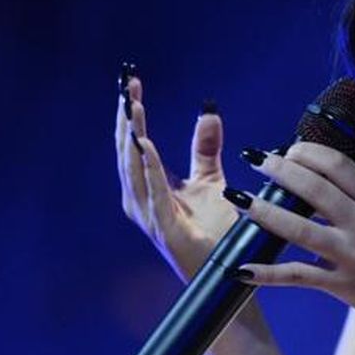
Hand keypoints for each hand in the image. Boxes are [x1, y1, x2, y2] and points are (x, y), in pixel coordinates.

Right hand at [115, 75, 238, 278]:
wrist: (228, 273)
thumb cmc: (215, 233)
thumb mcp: (211, 181)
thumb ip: (205, 148)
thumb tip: (208, 109)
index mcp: (146, 188)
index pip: (133, 143)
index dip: (130, 112)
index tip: (131, 81)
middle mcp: (140, 201)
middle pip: (127, 151)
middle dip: (126, 117)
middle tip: (127, 85)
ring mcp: (150, 217)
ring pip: (134, 169)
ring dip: (133, 136)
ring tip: (133, 106)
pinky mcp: (165, 229)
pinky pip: (154, 193)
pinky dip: (149, 168)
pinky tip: (147, 144)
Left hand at [228, 143, 354, 328]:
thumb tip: (324, 174)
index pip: (340, 166)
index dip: (309, 152)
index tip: (289, 150)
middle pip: (314, 189)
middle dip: (280, 171)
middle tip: (256, 160)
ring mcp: (350, 255)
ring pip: (299, 229)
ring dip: (264, 212)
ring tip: (238, 198)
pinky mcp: (339, 284)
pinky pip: (296, 276)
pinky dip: (267, 274)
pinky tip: (241, 269)